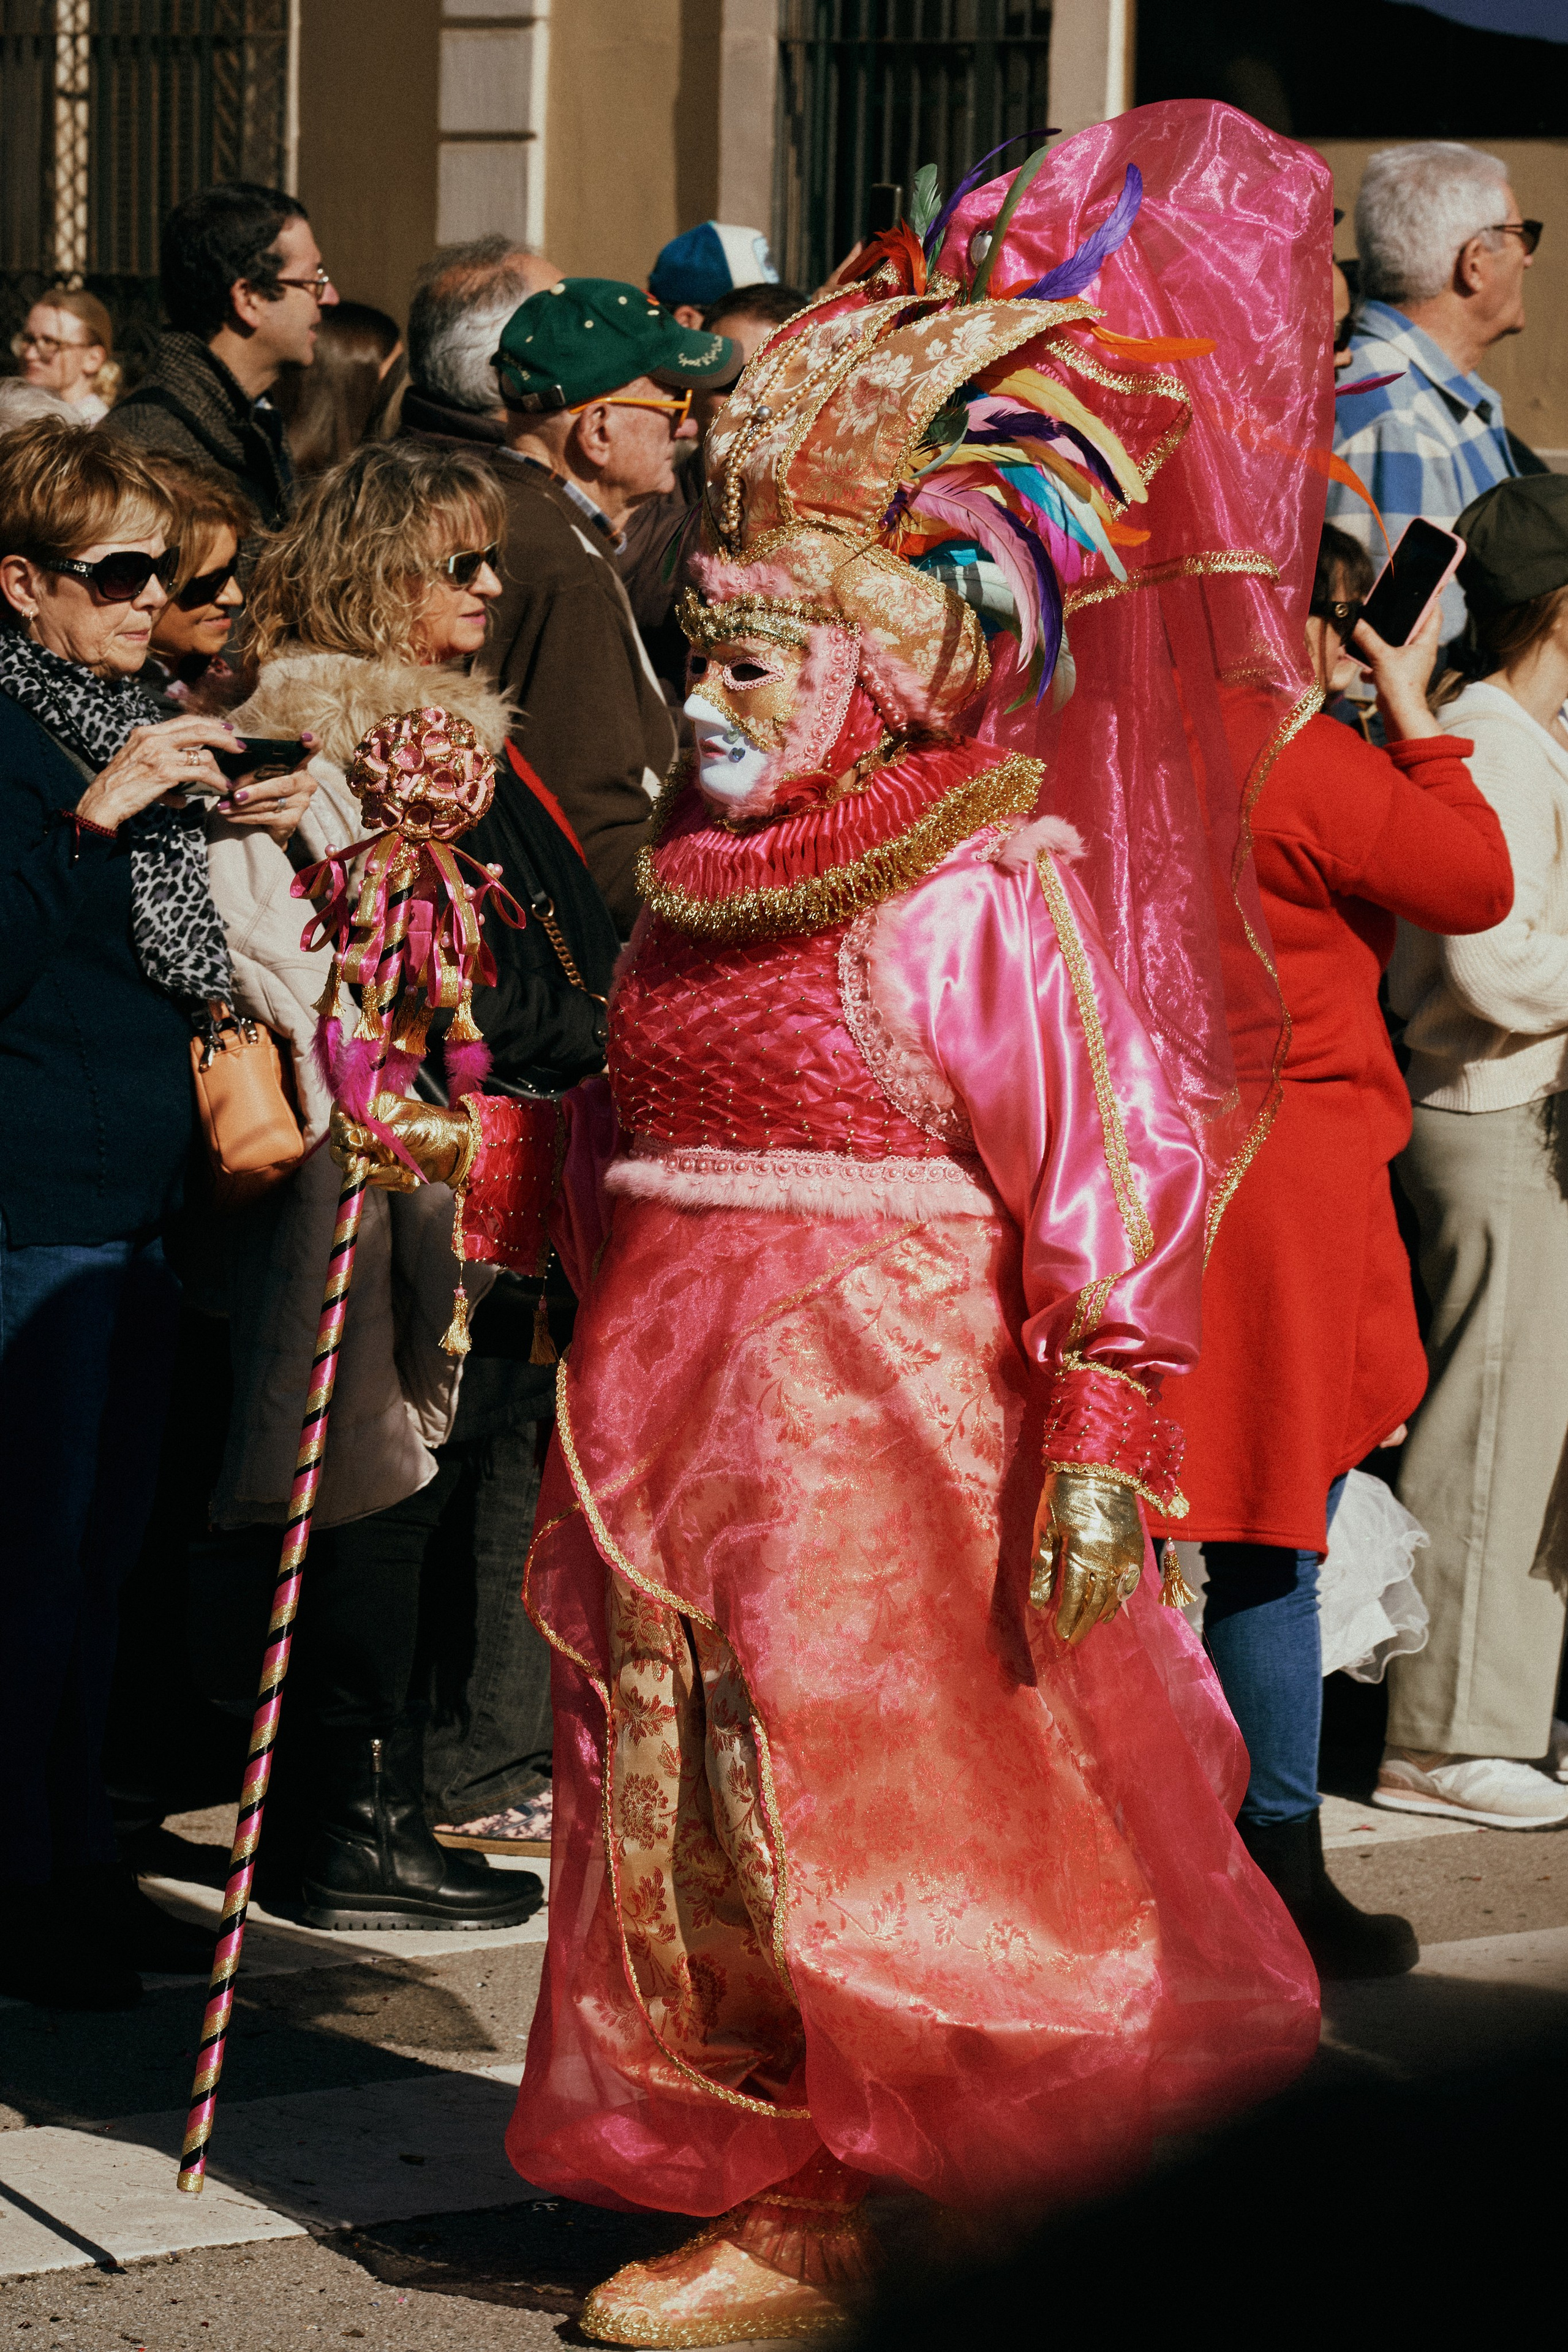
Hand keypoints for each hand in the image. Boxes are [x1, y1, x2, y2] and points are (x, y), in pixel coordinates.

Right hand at [75, 714, 238, 831]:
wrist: (104, 800)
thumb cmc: (121, 786)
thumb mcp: (140, 765)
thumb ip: (165, 770)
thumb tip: (186, 793)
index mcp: (147, 732)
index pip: (185, 720)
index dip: (208, 723)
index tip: (226, 729)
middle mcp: (153, 738)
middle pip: (198, 729)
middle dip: (223, 737)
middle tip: (240, 745)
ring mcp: (159, 754)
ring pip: (202, 753)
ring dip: (219, 768)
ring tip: (227, 779)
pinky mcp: (165, 772)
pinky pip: (200, 772)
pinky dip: (216, 780)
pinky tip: (222, 787)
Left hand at [216, 749, 319, 843]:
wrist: (273, 821)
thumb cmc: (265, 789)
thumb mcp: (264, 774)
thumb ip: (256, 767)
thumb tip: (229, 768)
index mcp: (300, 765)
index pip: (313, 750)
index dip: (312, 743)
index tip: (304, 737)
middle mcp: (306, 783)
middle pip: (281, 784)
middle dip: (255, 790)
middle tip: (234, 794)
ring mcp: (301, 803)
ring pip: (269, 803)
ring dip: (243, 806)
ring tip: (223, 805)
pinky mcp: (292, 820)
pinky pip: (265, 817)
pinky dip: (244, 816)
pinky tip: (229, 815)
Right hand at [329, 1095, 471, 1190]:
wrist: (459, 1150)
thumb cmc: (435, 1126)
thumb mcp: (405, 1128)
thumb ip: (377, 1135)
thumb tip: (348, 1139)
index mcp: (374, 1109)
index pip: (343, 1114)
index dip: (338, 1126)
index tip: (345, 1139)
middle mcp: (371, 1129)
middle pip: (342, 1144)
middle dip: (346, 1157)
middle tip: (354, 1165)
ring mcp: (377, 1150)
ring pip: (361, 1167)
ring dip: (381, 1174)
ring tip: (403, 1173)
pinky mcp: (386, 1168)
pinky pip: (380, 1181)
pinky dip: (395, 1183)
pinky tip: (412, 1180)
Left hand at [1030, 1470, 1144, 1644]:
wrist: (1098, 1466)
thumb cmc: (1063, 1494)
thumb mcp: (1045, 1528)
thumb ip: (1042, 1567)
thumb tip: (1038, 1604)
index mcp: (1080, 1554)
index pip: (1074, 1597)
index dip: (1067, 1618)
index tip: (1060, 1633)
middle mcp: (1107, 1559)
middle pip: (1096, 1602)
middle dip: (1083, 1623)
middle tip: (1073, 1640)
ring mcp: (1125, 1554)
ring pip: (1115, 1595)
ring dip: (1102, 1613)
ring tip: (1091, 1626)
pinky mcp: (1136, 1546)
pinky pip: (1132, 1581)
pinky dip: (1122, 1597)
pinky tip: (1114, 1606)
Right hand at [1349, 604, 1442, 742]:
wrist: (1401, 715)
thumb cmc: (1400, 685)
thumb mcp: (1380, 656)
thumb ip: (1367, 638)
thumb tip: (1355, 622)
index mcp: (1426, 642)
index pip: (1434, 614)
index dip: (1430, 599)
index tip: (1421, 589)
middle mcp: (1422, 651)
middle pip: (1415, 627)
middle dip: (1400, 620)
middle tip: (1389, 608)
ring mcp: (1412, 664)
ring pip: (1399, 645)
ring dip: (1385, 643)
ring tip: (1371, 636)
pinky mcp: (1401, 676)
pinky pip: (1389, 662)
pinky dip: (1377, 663)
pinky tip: (1366, 668)